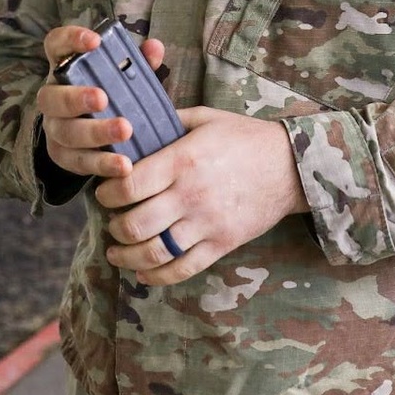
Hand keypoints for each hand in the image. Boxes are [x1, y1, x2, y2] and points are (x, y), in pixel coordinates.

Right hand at [35, 24, 165, 182]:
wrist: (96, 132)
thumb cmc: (112, 92)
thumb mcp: (124, 75)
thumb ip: (138, 61)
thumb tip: (155, 47)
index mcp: (64, 67)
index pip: (56, 45)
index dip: (71, 40)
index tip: (95, 41)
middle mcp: (52, 97)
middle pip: (52, 97)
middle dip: (76, 98)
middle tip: (102, 98)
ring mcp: (55, 128)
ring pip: (66, 133)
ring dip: (95, 132)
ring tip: (125, 130)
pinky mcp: (63, 156)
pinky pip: (78, 162)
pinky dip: (102, 164)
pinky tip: (124, 165)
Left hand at [96, 106, 307, 285]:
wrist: (290, 165)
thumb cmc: (245, 137)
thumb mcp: (205, 118)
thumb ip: (168, 121)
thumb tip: (133, 124)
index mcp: (182, 160)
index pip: (128, 185)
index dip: (107, 193)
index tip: (104, 193)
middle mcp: (191, 195)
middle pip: (135, 224)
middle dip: (114, 226)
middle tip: (111, 221)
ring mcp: (207, 224)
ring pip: (154, 252)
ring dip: (127, 256)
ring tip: (116, 252)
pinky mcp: (222, 244)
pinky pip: (183, 269)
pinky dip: (157, 276)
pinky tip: (143, 271)